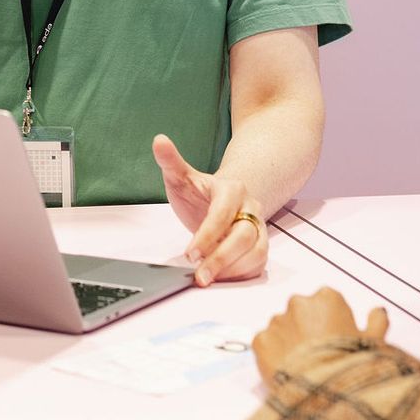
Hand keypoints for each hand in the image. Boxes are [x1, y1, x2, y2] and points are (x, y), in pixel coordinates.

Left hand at [154, 134, 268, 285]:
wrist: (220, 200)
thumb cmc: (198, 192)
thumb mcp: (181, 176)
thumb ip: (170, 161)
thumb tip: (159, 140)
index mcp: (231, 189)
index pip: (222, 213)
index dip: (207, 235)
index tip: (190, 253)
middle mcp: (250, 207)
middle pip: (243, 236)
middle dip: (221, 258)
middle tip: (199, 275)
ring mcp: (258, 227)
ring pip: (256, 251)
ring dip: (232, 269)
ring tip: (207, 278)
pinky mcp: (260, 245)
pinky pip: (259, 263)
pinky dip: (241, 274)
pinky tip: (221, 278)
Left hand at [250, 288, 388, 383]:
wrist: (326, 391)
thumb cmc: (352, 365)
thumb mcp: (375, 344)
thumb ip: (377, 322)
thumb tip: (378, 312)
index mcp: (327, 298)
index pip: (326, 303)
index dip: (332, 322)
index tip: (335, 340)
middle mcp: (298, 303)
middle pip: (301, 313)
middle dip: (307, 329)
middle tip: (318, 354)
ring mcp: (277, 321)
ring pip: (281, 328)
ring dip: (289, 342)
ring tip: (303, 366)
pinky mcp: (260, 341)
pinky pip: (266, 344)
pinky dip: (273, 355)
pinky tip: (288, 370)